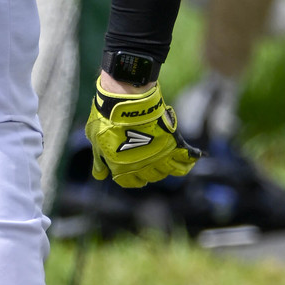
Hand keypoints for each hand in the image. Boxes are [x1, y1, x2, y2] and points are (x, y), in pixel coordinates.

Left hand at [85, 78, 199, 188]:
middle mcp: (142, 166)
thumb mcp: (96, 141)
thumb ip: (99, 160)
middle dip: (149, 170)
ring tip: (165, 157)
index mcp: (122, 168)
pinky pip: (184, 161)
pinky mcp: (172, 145)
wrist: (125, 102)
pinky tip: (189, 158)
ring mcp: (158, 157)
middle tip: (148, 157)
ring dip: (166, 166)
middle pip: (151, 176)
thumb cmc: (107, 119)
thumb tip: (100, 176)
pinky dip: (187, 162)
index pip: (130, 182)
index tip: (132, 169)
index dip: (131, 176)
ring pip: (167, 171)